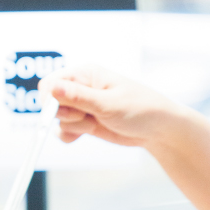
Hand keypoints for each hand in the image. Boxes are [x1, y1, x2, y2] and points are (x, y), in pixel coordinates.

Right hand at [38, 65, 187, 148]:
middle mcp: (81, 88)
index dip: (50, 100)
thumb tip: (51, 88)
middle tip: (88, 118)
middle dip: (65, 115)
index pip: (50, 83)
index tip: (62, 113)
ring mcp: (83, 106)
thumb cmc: (141, 110)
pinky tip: (88, 133)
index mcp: (86, 74)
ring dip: (73, 126)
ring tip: (95, 124)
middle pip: (51, 102)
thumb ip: (79, 97)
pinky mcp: (85, 122)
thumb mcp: (109, 104)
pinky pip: (65, 130)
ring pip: (58, 119)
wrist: (159, 130)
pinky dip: (71, 135)